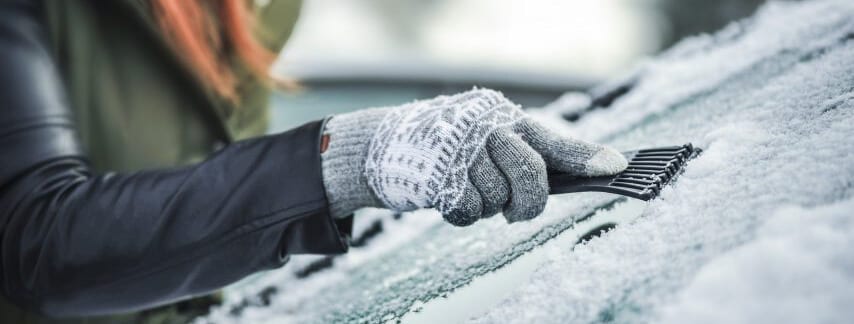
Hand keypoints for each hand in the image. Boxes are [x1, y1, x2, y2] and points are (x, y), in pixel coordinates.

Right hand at [321, 89, 626, 225]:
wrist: (387, 144)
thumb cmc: (452, 146)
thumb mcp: (492, 139)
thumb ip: (533, 154)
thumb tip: (590, 171)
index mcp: (505, 118)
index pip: (552, 139)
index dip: (585, 156)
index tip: (617, 167)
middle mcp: (486, 128)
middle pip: (531, 176)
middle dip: (527, 200)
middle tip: (516, 209)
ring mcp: (460, 150)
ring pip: (498, 201)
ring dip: (485, 205)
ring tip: (465, 187)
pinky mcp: (436, 175)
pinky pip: (468, 212)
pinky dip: (461, 213)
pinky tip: (447, 195)